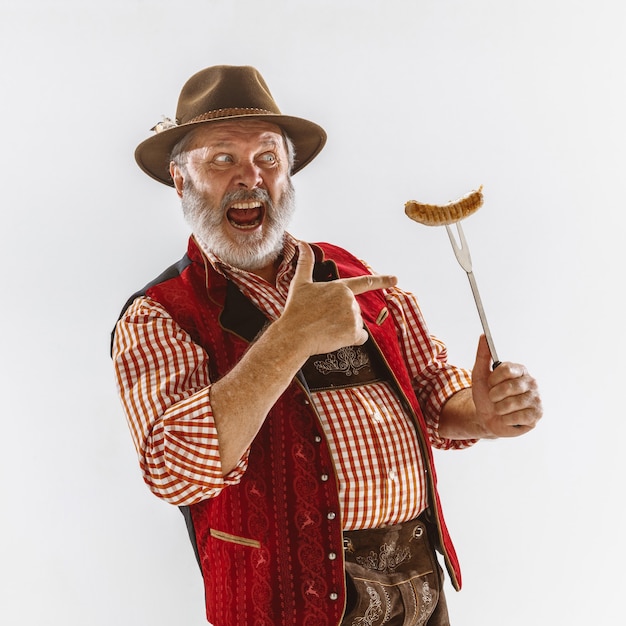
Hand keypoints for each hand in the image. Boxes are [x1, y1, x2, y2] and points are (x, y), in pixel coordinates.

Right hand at [280, 242, 397, 355]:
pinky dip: (350, 340)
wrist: (294, 335)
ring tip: (325, 329)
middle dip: (341, 317)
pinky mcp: (354, 332)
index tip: (396, 279)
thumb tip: (302, 243)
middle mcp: (350, 300)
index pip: (365, 282)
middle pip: (354, 310)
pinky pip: (360, 338)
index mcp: (340, 287)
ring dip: (344, 329)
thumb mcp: (300, 283)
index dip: (382, 280)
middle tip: (322, 320)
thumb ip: (305, 262)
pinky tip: (335, 338)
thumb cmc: (296, 310)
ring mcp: (353, 316)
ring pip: (356, 325)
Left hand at [471, 335, 542, 437]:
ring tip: (501, 408)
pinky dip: (506, 419)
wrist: (487, 417)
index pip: (506, 369)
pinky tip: (509, 417)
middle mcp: (531, 382)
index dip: (493, 379)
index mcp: (519, 370)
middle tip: (494, 398)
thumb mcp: (480, 374)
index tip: (490, 384)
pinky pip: (517, 417)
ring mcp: (536, 398)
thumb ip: (483, 354)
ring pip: (511, 404)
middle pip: (509, 388)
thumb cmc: (486, 395)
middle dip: (494, 396)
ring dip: (499, 409)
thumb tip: (483, 335)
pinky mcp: (537, 414)